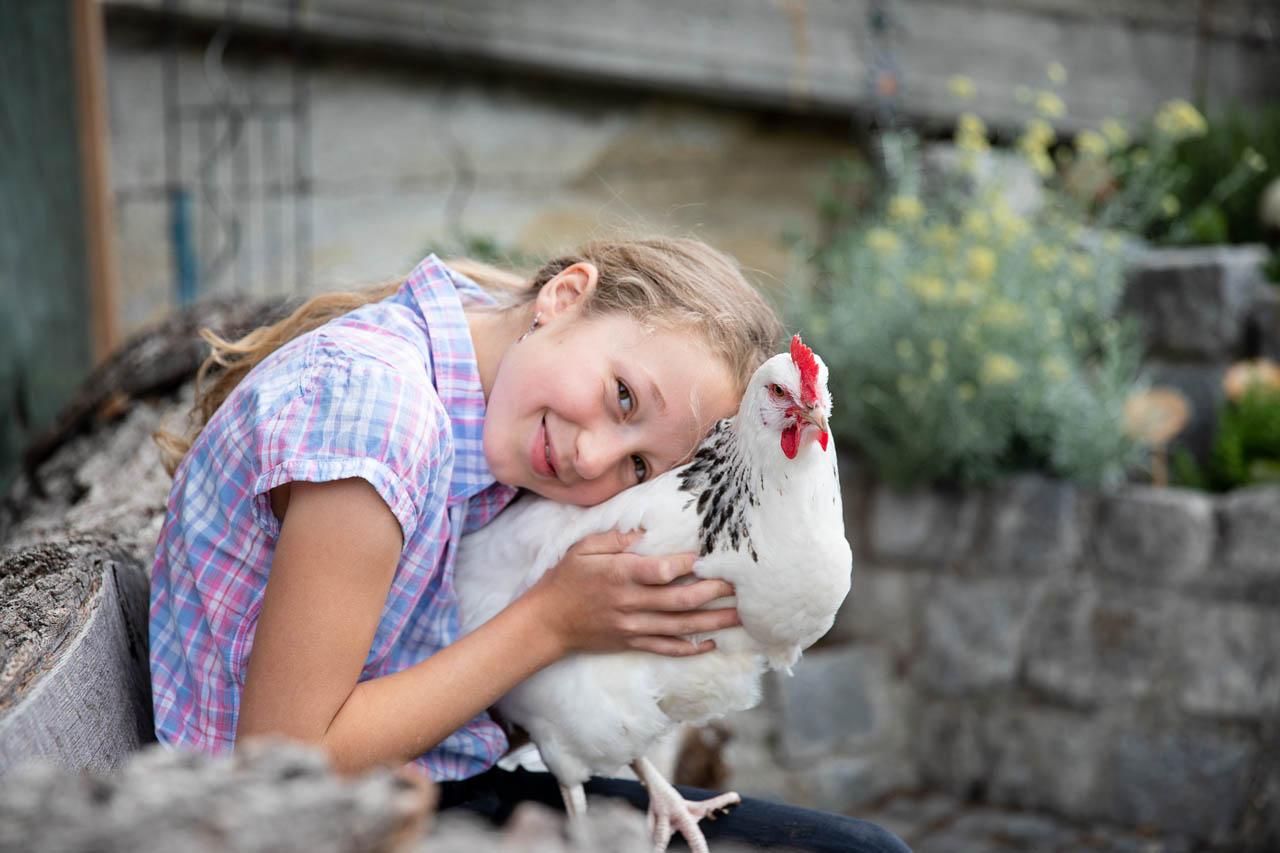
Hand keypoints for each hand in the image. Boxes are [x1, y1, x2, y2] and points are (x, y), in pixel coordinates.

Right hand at [525, 529, 739, 657]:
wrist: (547, 623)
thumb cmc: (564, 580)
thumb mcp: (582, 549)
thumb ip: (614, 539)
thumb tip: (643, 530)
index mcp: (619, 575)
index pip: (660, 571)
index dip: (687, 565)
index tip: (707, 556)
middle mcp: (630, 603)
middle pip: (679, 600)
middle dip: (712, 592)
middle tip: (737, 585)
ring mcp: (633, 627)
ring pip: (680, 626)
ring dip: (712, 621)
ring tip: (738, 615)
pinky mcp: (632, 643)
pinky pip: (666, 648)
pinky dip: (690, 648)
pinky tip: (711, 643)